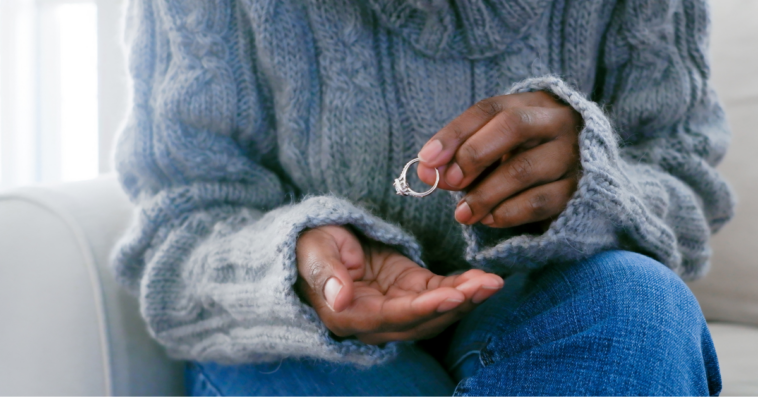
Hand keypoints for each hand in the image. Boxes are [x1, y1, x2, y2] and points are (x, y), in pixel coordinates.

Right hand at [295, 225, 503, 344]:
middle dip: (458, 304)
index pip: (393, 317)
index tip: (453, 296)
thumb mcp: (312, 252)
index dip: (425, 309)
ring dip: (467, 298)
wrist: (316, 242)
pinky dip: (463, 287)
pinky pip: (440, 291)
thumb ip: (326, 275)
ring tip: (493, 282)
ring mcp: (396, 305)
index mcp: (349, 315)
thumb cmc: (309, 246)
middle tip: (487, 286)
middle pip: (424, 320)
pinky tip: (484, 279)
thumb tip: (341, 299)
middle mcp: (377, 319)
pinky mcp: (410, 288)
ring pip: (437, 311)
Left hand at [417, 91, 581, 227]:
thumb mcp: (493, 149)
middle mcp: (558, 122)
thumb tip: (426, 170)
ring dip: (484, 194)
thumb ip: (459, 156)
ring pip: (523, 169)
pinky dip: (506, 213)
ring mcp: (573, 155)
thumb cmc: (524, 157)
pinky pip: (538, 202)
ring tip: (461, 213)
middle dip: (472, 155)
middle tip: (448, 181)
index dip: (454, 133)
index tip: (426, 159)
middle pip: (512, 126)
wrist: (579, 180)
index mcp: (533, 103)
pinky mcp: (579, 189)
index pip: (488, 109)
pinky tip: (488, 219)